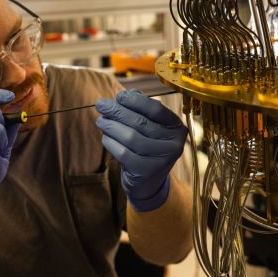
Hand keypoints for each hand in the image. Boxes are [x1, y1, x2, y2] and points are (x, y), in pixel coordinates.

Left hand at [96, 90, 186, 211]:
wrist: (148, 182)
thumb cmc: (147, 148)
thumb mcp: (149, 128)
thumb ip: (141, 109)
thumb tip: (128, 94)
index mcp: (177, 128)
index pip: (156, 109)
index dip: (136, 101)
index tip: (119, 96)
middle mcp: (174, 144)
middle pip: (141, 122)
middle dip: (118, 111)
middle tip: (101, 104)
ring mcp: (161, 160)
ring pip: (131, 137)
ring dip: (112, 126)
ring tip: (101, 120)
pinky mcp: (146, 172)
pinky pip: (124, 153)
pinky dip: (111, 143)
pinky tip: (105, 137)